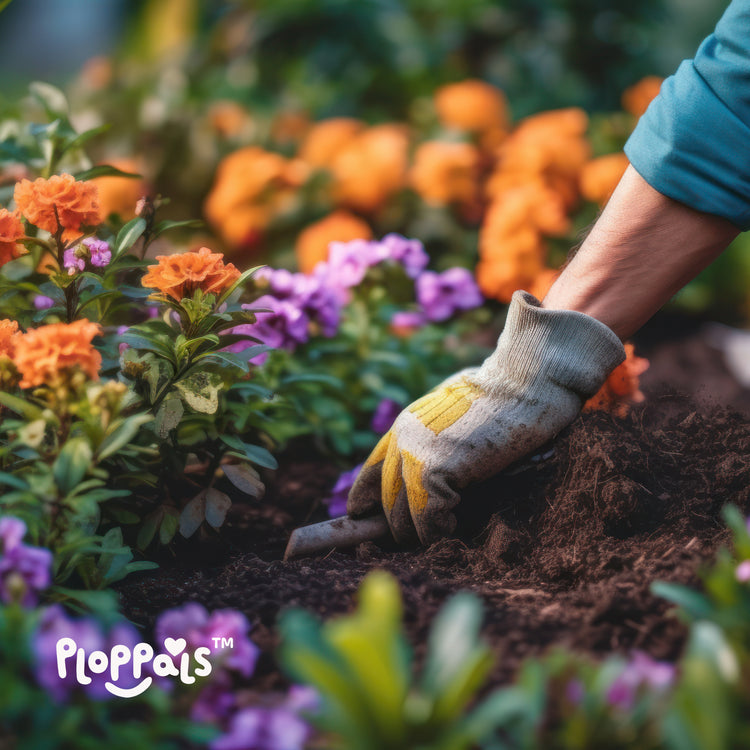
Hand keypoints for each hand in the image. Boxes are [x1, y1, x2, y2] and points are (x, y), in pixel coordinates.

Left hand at [347, 291, 624, 544]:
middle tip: (425, 536)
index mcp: (403, 427)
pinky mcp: (434, 472)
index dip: (368, 505)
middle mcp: (401, 440)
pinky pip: (428, 522)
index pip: (369, 477)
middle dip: (400, 528)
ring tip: (446, 530)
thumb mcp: (453, 418)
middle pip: (385, 505)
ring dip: (422, 534)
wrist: (524, 382)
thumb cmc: (502, 399)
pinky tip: (458, 523)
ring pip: (402, 520)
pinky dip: (441, 532)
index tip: (371, 523)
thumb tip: (426, 481)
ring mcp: (414, 456)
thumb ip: (432, 443)